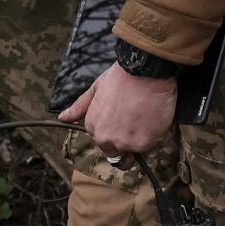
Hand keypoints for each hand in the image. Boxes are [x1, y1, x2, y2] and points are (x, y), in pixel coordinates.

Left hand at [58, 62, 176, 155]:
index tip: (127, 120)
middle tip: (141, 123)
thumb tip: (63, 117)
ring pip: (140, 151)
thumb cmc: (121, 76)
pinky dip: (161, 134)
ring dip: (146, 139)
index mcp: (93, 127)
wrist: (143, 70)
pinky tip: (159, 117)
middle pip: (121, 155)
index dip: (119, 133)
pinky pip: (156, 145)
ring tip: (150, 117)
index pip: (106, 144)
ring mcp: (126, 143)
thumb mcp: (96, 88)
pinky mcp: (145, 143)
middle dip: (131, 143)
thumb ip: (80, 106)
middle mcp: (106, 139)